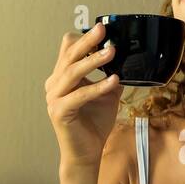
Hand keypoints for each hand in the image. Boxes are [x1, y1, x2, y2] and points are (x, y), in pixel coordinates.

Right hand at [45, 22, 124, 167]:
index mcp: (62, 77)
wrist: (87, 153)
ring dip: (93, 61)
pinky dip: (97, 87)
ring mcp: (55, 98)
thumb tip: (129, 61)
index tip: (104, 30)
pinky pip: (79, 95)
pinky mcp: (60, 112)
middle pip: (69, 55)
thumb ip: (112, 77)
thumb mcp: (107, 95)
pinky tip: (114, 81)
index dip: (84, 39)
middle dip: (87, 41)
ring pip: (72, 72)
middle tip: (103, 30)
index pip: (67, 49)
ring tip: (112, 52)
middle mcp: (55, 84)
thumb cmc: (94, 124)